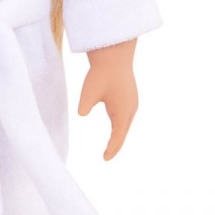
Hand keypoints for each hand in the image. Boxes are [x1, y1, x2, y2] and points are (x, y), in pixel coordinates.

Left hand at [77, 39, 138, 159]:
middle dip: (116, 145)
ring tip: (111, 147)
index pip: (117, 136)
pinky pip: (126, 116)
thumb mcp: (89, 91)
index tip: (105, 159)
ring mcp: (133, 102)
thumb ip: (85, 106)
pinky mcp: (130, 96)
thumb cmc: (101, 73)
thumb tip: (81, 115)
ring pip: (126, 124)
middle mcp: (131, 109)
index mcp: (122, 111)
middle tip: (106, 157)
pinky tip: (116, 127)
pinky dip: (121, 125)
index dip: (112, 148)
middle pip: (123, 132)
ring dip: (119, 135)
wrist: (114, 55)